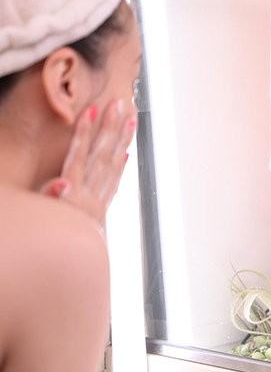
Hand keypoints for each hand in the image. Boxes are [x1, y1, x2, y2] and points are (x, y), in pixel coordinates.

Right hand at [39, 100, 136, 228]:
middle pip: (101, 156)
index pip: (78, 157)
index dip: (84, 134)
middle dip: (110, 129)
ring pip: (113, 166)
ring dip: (122, 141)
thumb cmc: (45, 236)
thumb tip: (63, 184)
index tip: (91, 112)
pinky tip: (127, 154)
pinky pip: (114, 184)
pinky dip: (121, 168)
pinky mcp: (101, 210)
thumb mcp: (40, 215)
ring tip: (130, 120)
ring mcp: (98, 202)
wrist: (64, 266)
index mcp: (71, 195)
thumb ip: (49, 198)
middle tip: (118, 104)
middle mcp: (88, 196)